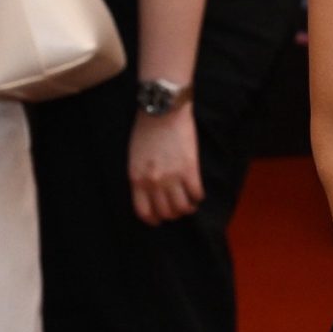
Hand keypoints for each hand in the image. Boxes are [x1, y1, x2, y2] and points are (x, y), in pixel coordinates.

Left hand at [128, 109, 203, 224]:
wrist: (163, 112)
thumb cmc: (145, 131)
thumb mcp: (134, 158)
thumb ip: (140, 176)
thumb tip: (150, 191)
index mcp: (136, 180)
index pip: (144, 211)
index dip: (153, 219)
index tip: (159, 219)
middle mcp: (153, 183)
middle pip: (165, 212)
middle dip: (172, 214)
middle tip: (177, 210)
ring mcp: (172, 177)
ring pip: (181, 206)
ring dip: (187, 209)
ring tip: (190, 204)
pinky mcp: (190, 169)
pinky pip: (196, 193)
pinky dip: (198, 197)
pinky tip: (198, 194)